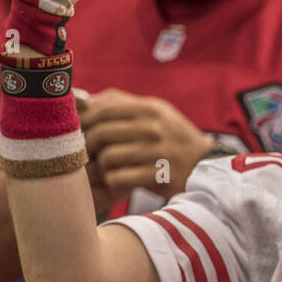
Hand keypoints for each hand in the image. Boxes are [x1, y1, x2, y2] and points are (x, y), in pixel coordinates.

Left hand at [79, 88, 212, 199]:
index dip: (83, 122)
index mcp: (150, 108)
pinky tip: (118, 181)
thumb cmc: (171, 138)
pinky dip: (113, 181)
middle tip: (88, 155)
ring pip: (107, 158)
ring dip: (102, 167)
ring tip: (108, 169)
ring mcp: (157, 152)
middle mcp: (154, 127)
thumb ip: (121, 103)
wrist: (204, 165)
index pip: (102, 110)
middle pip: (101, 134)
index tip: (77, 133)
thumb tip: (82, 99)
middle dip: (89, 147)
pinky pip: (118, 178)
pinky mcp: (158, 175)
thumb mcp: (155, 113)